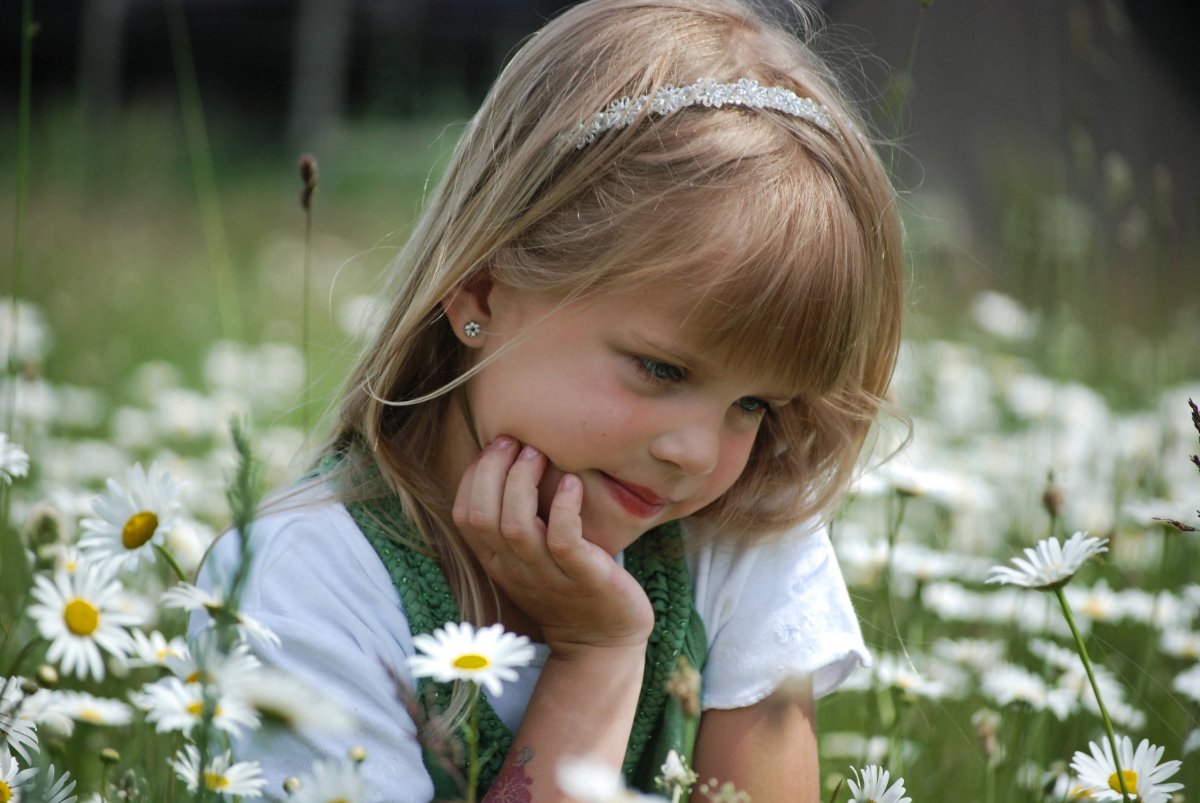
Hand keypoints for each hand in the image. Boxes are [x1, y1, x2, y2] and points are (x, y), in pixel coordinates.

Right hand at [451, 436, 654, 655]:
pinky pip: (563, 540)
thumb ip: (516, 522)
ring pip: (516, 526)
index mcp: (497, 562)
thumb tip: (511, 464)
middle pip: (483, 516)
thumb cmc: (569, 587)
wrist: (603, 642)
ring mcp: (548, 576)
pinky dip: (563, 506)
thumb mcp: (530, 558)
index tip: (497, 445)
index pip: (464, 515)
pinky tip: (572, 483)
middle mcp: (515, 569)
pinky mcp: (584, 577)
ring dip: (523, 482)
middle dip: (493, 470)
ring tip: (539, 454)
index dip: (474, 475)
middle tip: (516, 441)